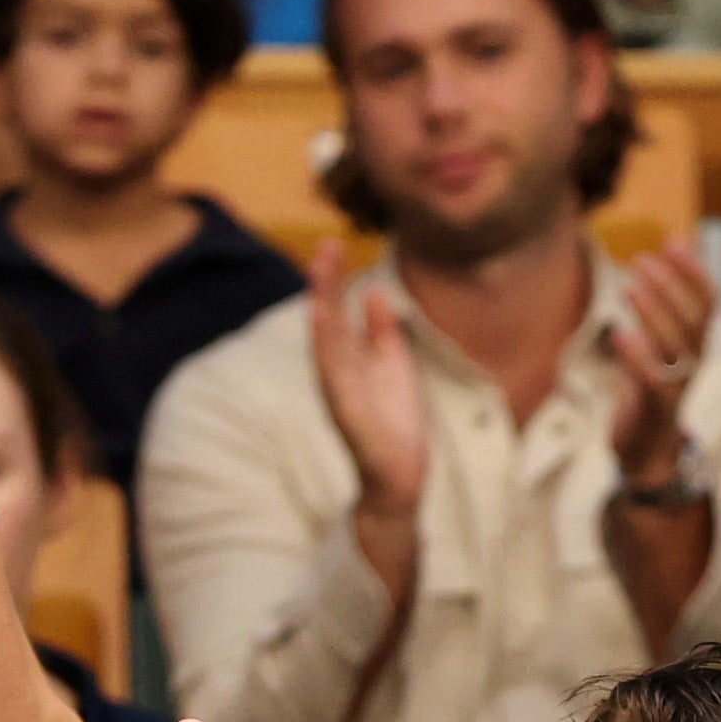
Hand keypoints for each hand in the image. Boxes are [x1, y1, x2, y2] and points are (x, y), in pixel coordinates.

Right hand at [305, 243, 429, 514]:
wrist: (399, 477)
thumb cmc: (394, 423)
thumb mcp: (393, 365)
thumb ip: (381, 331)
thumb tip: (371, 292)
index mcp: (347, 361)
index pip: (334, 313)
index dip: (331, 281)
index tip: (332, 244)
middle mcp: (336, 373)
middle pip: (324, 321)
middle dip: (322, 285)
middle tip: (325, 246)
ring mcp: (339, 394)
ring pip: (325, 344)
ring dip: (321, 308)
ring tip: (321, 272)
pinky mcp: (348, 416)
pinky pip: (336, 379)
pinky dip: (328, 351)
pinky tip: (325, 324)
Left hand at [598, 234, 717, 492]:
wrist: (647, 454)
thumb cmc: (650, 393)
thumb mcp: (658, 347)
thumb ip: (663, 308)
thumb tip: (666, 255)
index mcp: (696, 346)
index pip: (708, 302)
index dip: (694, 271)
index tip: (672, 241)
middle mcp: (693, 364)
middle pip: (694, 319)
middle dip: (672, 286)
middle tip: (642, 261)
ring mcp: (677, 388)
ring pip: (677, 346)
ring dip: (654, 313)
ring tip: (629, 286)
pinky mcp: (656, 411)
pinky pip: (653, 381)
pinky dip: (637, 356)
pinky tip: (618, 334)